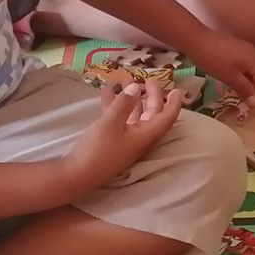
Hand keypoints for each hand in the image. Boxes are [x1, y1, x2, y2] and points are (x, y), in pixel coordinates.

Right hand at [64, 83, 181, 189]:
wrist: (78, 175)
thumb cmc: (98, 149)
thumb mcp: (110, 123)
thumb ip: (124, 103)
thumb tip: (135, 86)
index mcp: (146, 134)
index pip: (167, 117)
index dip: (173, 103)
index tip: (177, 90)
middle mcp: (140, 137)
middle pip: (152, 113)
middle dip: (151, 95)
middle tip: (147, 79)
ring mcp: (127, 139)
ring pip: (135, 115)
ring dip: (131, 98)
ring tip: (124, 80)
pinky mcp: (113, 140)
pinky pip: (119, 119)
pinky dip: (115, 105)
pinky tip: (106, 92)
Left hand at [185, 30, 254, 112]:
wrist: (197, 40)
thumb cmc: (213, 60)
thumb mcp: (229, 77)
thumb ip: (245, 89)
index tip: (249, 106)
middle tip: (251, 98)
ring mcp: (251, 51)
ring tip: (247, 91)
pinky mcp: (243, 50)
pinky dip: (254, 75)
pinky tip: (242, 81)